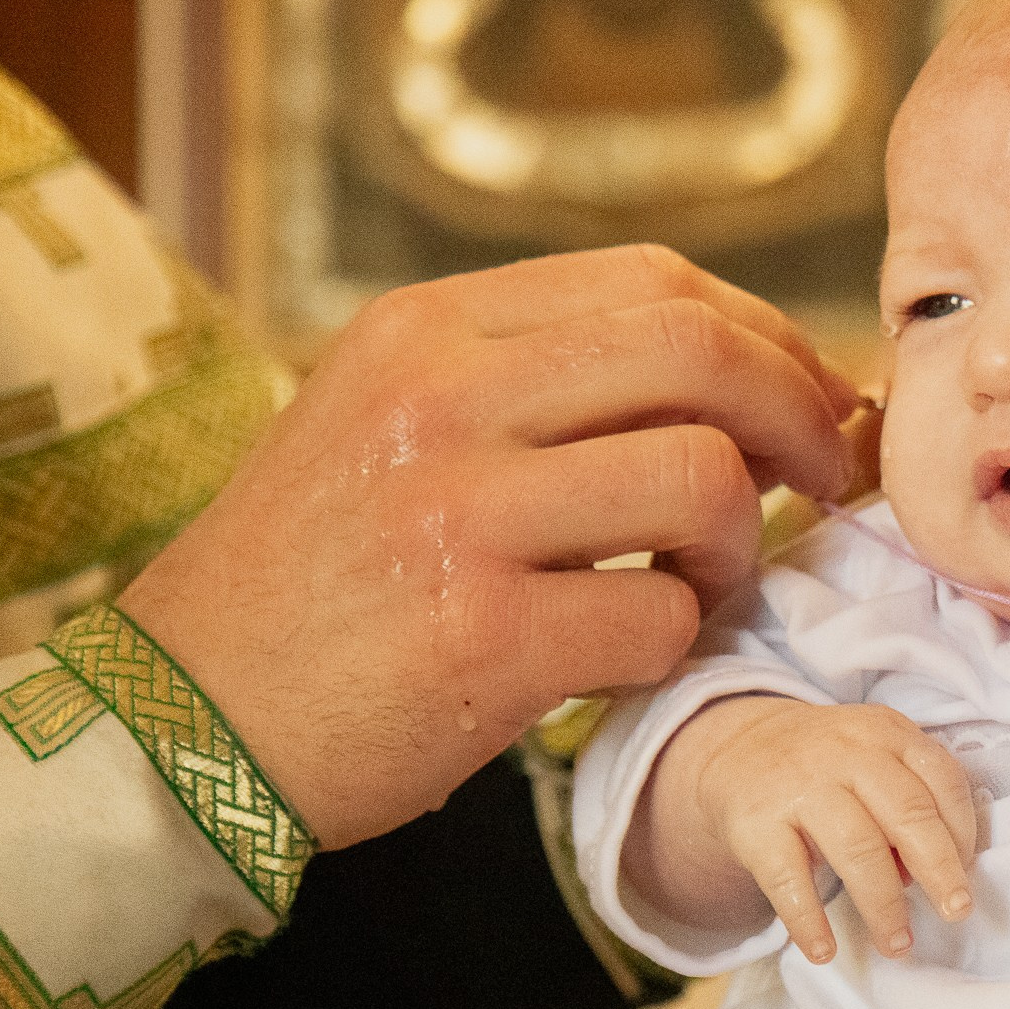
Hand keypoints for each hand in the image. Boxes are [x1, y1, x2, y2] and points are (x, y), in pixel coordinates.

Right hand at [118, 246, 858, 847]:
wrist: (182, 726)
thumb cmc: (316, 584)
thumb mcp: (386, 425)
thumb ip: (532, 383)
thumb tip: (739, 368)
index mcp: (423, 333)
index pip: (654, 282)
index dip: (768, 335)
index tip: (813, 393)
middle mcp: (438, 401)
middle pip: (701, 353)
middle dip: (801, 413)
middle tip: (827, 475)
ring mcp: (458, 516)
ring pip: (704, 481)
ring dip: (740, 545)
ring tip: (701, 584)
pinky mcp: (483, 638)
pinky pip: (661, 617)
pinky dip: (673, 645)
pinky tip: (627, 658)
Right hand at [633, 696, 978, 962]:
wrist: (739, 750)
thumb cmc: (831, 768)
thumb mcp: (873, 761)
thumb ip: (908, 803)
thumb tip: (924, 876)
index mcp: (886, 734)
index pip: (942, 780)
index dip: (963, 831)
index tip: (967, 874)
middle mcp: (846, 754)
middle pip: (908, 813)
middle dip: (939, 869)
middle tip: (956, 912)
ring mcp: (799, 787)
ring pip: (857, 848)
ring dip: (883, 904)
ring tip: (898, 943)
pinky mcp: (755, 824)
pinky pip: (788, 878)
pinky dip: (808, 920)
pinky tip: (825, 950)